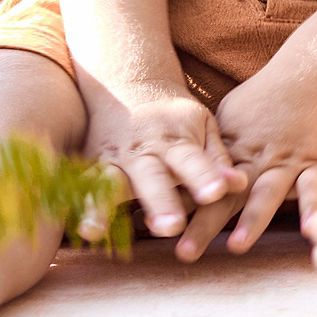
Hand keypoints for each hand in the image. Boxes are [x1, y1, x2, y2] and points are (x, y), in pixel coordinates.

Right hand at [82, 92, 233, 245]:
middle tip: (172, 226)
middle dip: (160, 201)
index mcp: (175, 140)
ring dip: (101, 207)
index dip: (204, 176)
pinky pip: (80, 188)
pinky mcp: (90, 167)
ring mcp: (112, 159)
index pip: (192, 160)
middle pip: (151, 177)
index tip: (217, 194)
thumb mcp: (202, 126)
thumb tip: (241, 185)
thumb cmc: (175, 118)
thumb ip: (217, 159)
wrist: (129, 85)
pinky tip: (76, 230)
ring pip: (105, 183)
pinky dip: (76, 207)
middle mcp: (142, 151)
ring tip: (94, 231)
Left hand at [186, 56, 316, 256]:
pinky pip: (314, 189)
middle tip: (184, 252)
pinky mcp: (315, 165)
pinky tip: (309, 229)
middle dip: (205, 224)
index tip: (155, 228)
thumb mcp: (226, 121)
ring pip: (266, 194)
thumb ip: (208, 153)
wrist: (305, 76)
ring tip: (236, 246)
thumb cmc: (262, 100)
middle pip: (227, 197)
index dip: (180, 205)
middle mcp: (255, 162)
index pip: (202, 185)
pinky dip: (313, 208)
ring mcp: (285, 164)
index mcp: (231, 153)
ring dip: (251, 220)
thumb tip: (174, 177)